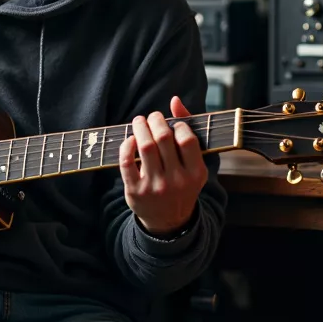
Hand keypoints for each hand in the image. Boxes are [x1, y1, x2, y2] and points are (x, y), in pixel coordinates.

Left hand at [119, 95, 206, 236]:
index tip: (172, 124)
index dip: (178, 125)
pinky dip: (126, 145)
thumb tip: (175, 100)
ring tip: (139, 121)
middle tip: (152, 116)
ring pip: (145, 146)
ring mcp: (155, 187)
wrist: (169, 221)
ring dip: (140, 127)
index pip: (187, 140)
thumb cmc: (182, 184)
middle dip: (156, 120)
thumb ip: (189, 131)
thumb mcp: (194, 165)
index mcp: (196, 173)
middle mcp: (177, 181)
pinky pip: (127, 161)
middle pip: (164, 138)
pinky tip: (130, 139)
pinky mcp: (135, 191)